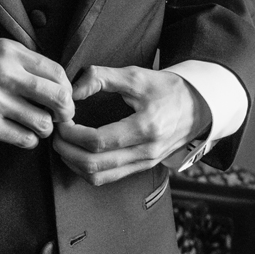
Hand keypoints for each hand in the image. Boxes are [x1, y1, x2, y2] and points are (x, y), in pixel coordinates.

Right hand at [0, 39, 73, 149]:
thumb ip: (20, 59)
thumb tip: (52, 79)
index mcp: (9, 52)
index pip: (57, 73)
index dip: (66, 89)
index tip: (62, 97)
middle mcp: (5, 75)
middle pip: (58, 99)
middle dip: (64, 111)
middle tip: (58, 116)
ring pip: (44, 124)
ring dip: (44, 128)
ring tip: (33, 124)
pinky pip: (24, 139)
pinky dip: (27, 139)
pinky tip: (18, 132)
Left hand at [53, 66, 207, 186]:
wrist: (199, 106)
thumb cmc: (167, 89)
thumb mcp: (136, 76)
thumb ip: (101, 77)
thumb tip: (72, 90)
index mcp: (146, 127)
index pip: (98, 141)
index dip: (71, 133)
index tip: (61, 119)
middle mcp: (146, 151)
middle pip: (94, 164)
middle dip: (66, 150)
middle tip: (55, 133)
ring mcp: (145, 163)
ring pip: (99, 177)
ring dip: (73, 163)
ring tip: (62, 143)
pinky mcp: (143, 167)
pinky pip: (108, 178)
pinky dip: (86, 170)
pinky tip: (77, 153)